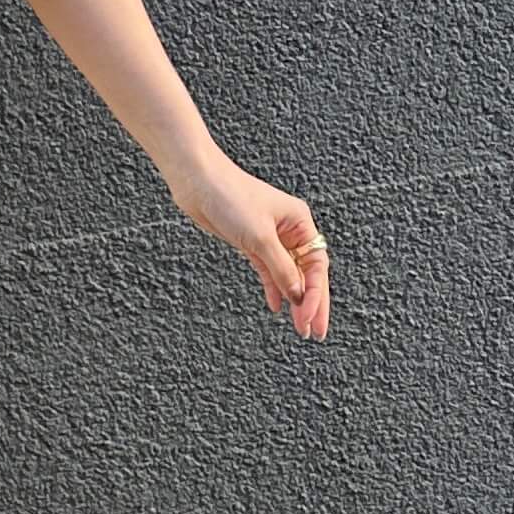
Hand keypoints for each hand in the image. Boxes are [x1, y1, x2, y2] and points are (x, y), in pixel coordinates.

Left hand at [168, 150, 329, 339]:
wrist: (198, 182)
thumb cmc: (230, 197)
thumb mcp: (259, 237)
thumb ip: (281, 269)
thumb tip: (298, 296)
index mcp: (299, 222)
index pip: (316, 266)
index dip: (316, 294)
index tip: (311, 318)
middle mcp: (289, 230)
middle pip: (307, 273)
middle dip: (311, 303)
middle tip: (313, 331)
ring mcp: (270, 238)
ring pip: (288, 274)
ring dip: (293, 299)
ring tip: (299, 326)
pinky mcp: (251, 243)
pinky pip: (269, 271)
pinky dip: (273, 288)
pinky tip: (276, 306)